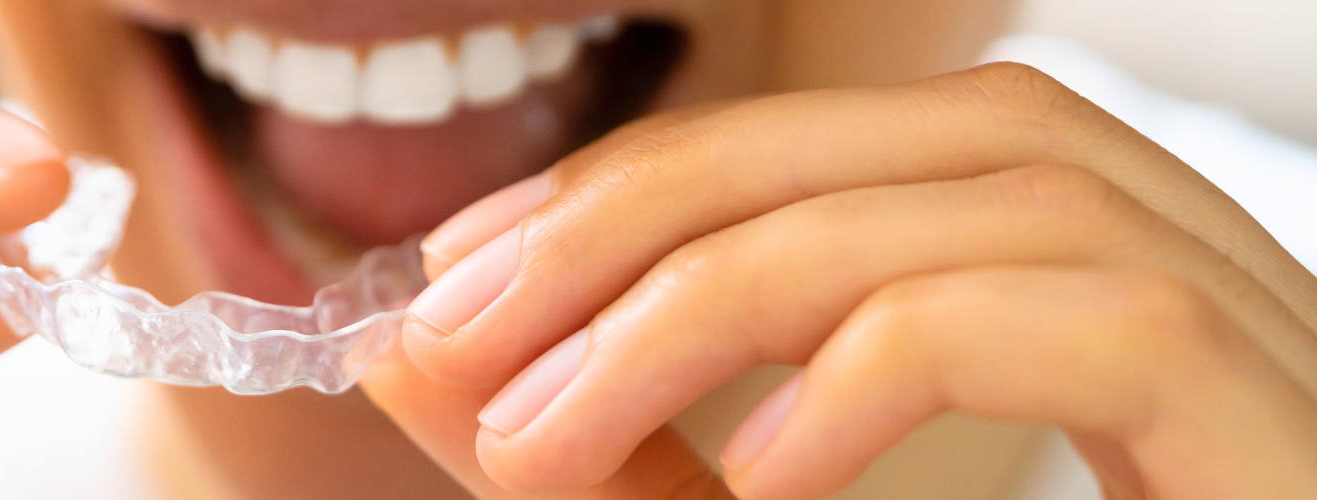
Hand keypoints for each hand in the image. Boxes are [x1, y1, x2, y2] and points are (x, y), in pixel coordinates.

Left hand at [364, 63, 1316, 498]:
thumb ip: (623, 452)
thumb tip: (420, 358)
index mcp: (1056, 281)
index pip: (833, 151)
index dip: (631, 185)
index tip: (459, 273)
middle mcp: (1177, 268)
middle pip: (899, 138)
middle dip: (644, 216)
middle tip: (459, 330)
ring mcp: (1263, 340)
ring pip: (987, 199)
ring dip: (722, 295)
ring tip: (549, 436)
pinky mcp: (1285, 424)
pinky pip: (1101, 321)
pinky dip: (894, 367)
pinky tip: (765, 474)